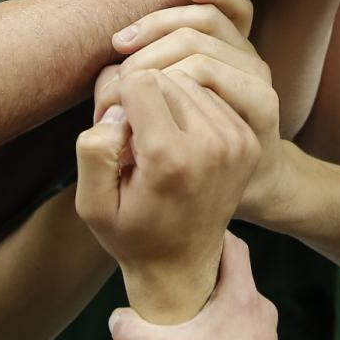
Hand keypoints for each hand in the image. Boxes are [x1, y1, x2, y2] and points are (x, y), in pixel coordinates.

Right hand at [75, 66, 260, 322]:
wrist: (183, 263)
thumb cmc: (131, 232)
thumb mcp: (93, 204)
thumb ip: (94, 150)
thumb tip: (118, 110)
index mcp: (171, 157)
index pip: (138, 80)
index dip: (116, 99)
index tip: (114, 132)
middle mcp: (212, 144)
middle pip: (165, 76)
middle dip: (141, 96)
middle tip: (131, 136)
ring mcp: (236, 140)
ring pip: (189, 80)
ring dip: (166, 99)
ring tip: (154, 138)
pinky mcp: (246, 139)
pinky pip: (210, 96)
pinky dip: (189, 107)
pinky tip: (178, 138)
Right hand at [109, 231, 280, 339]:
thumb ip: (131, 331)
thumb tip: (115, 317)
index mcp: (242, 296)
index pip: (235, 245)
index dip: (213, 235)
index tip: (188, 238)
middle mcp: (260, 307)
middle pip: (236, 272)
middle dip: (208, 270)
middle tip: (180, 274)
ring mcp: (267, 332)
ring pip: (240, 300)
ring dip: (217, 301)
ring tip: (189, 312)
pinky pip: (245, 325)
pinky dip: (226, 325)